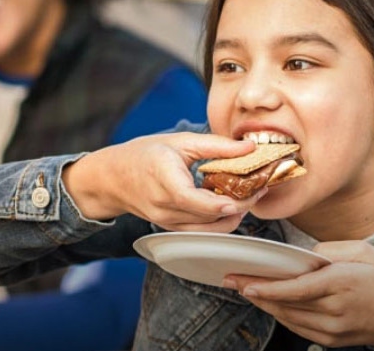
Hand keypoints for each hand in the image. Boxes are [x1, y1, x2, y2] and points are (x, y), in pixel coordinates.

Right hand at [63, 132, 265, 231]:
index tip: (257, 188)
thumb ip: (215, 146)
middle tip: (261, 187)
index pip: (203, 203)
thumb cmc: (142, 155)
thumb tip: (249, 148)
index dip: (233, 201)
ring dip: (234, 215)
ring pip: (211, 230)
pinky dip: (219, 220)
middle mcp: (165, 209)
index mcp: (166, 182)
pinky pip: (201, 230)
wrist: (112, 177)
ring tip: (248, 194)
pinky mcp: (169, 229)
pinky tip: (227, 202)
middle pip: (214, 220)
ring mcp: (166, 223)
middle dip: (243, 206)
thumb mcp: (178, 142)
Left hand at [223, 240, 373, 348]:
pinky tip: (266, 303)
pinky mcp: (331, 339)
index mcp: (340, 283)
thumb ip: (328, 251)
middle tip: (231, 280)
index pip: (296, 288)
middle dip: (255, 292)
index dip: (268, 288)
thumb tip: (301, 257)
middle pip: (285, 303)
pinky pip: (297, 327)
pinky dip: (279, 314)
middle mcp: (334, 309)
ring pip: (288, 317)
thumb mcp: (361, 252)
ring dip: (263, 304)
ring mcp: (333, 328)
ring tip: (243, 289)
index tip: (246, 283)